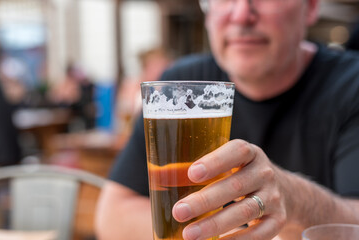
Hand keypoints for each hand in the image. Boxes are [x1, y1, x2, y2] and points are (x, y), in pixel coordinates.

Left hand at [172, 139, 289, 239]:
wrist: (283, 190)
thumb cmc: (240, 173)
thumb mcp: (226, 164)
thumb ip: (196, 168)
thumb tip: (157, 176)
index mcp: (249, 153)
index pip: (237, 151)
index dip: (215, 162)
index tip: (192, 174)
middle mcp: (264, 172)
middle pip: (236, 185)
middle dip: (206, 201)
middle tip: (179, 212)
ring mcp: (274, 196)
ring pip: (246, 211)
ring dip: (216, 224)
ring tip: (189, 235)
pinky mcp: (278, 219)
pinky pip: (260, 234)